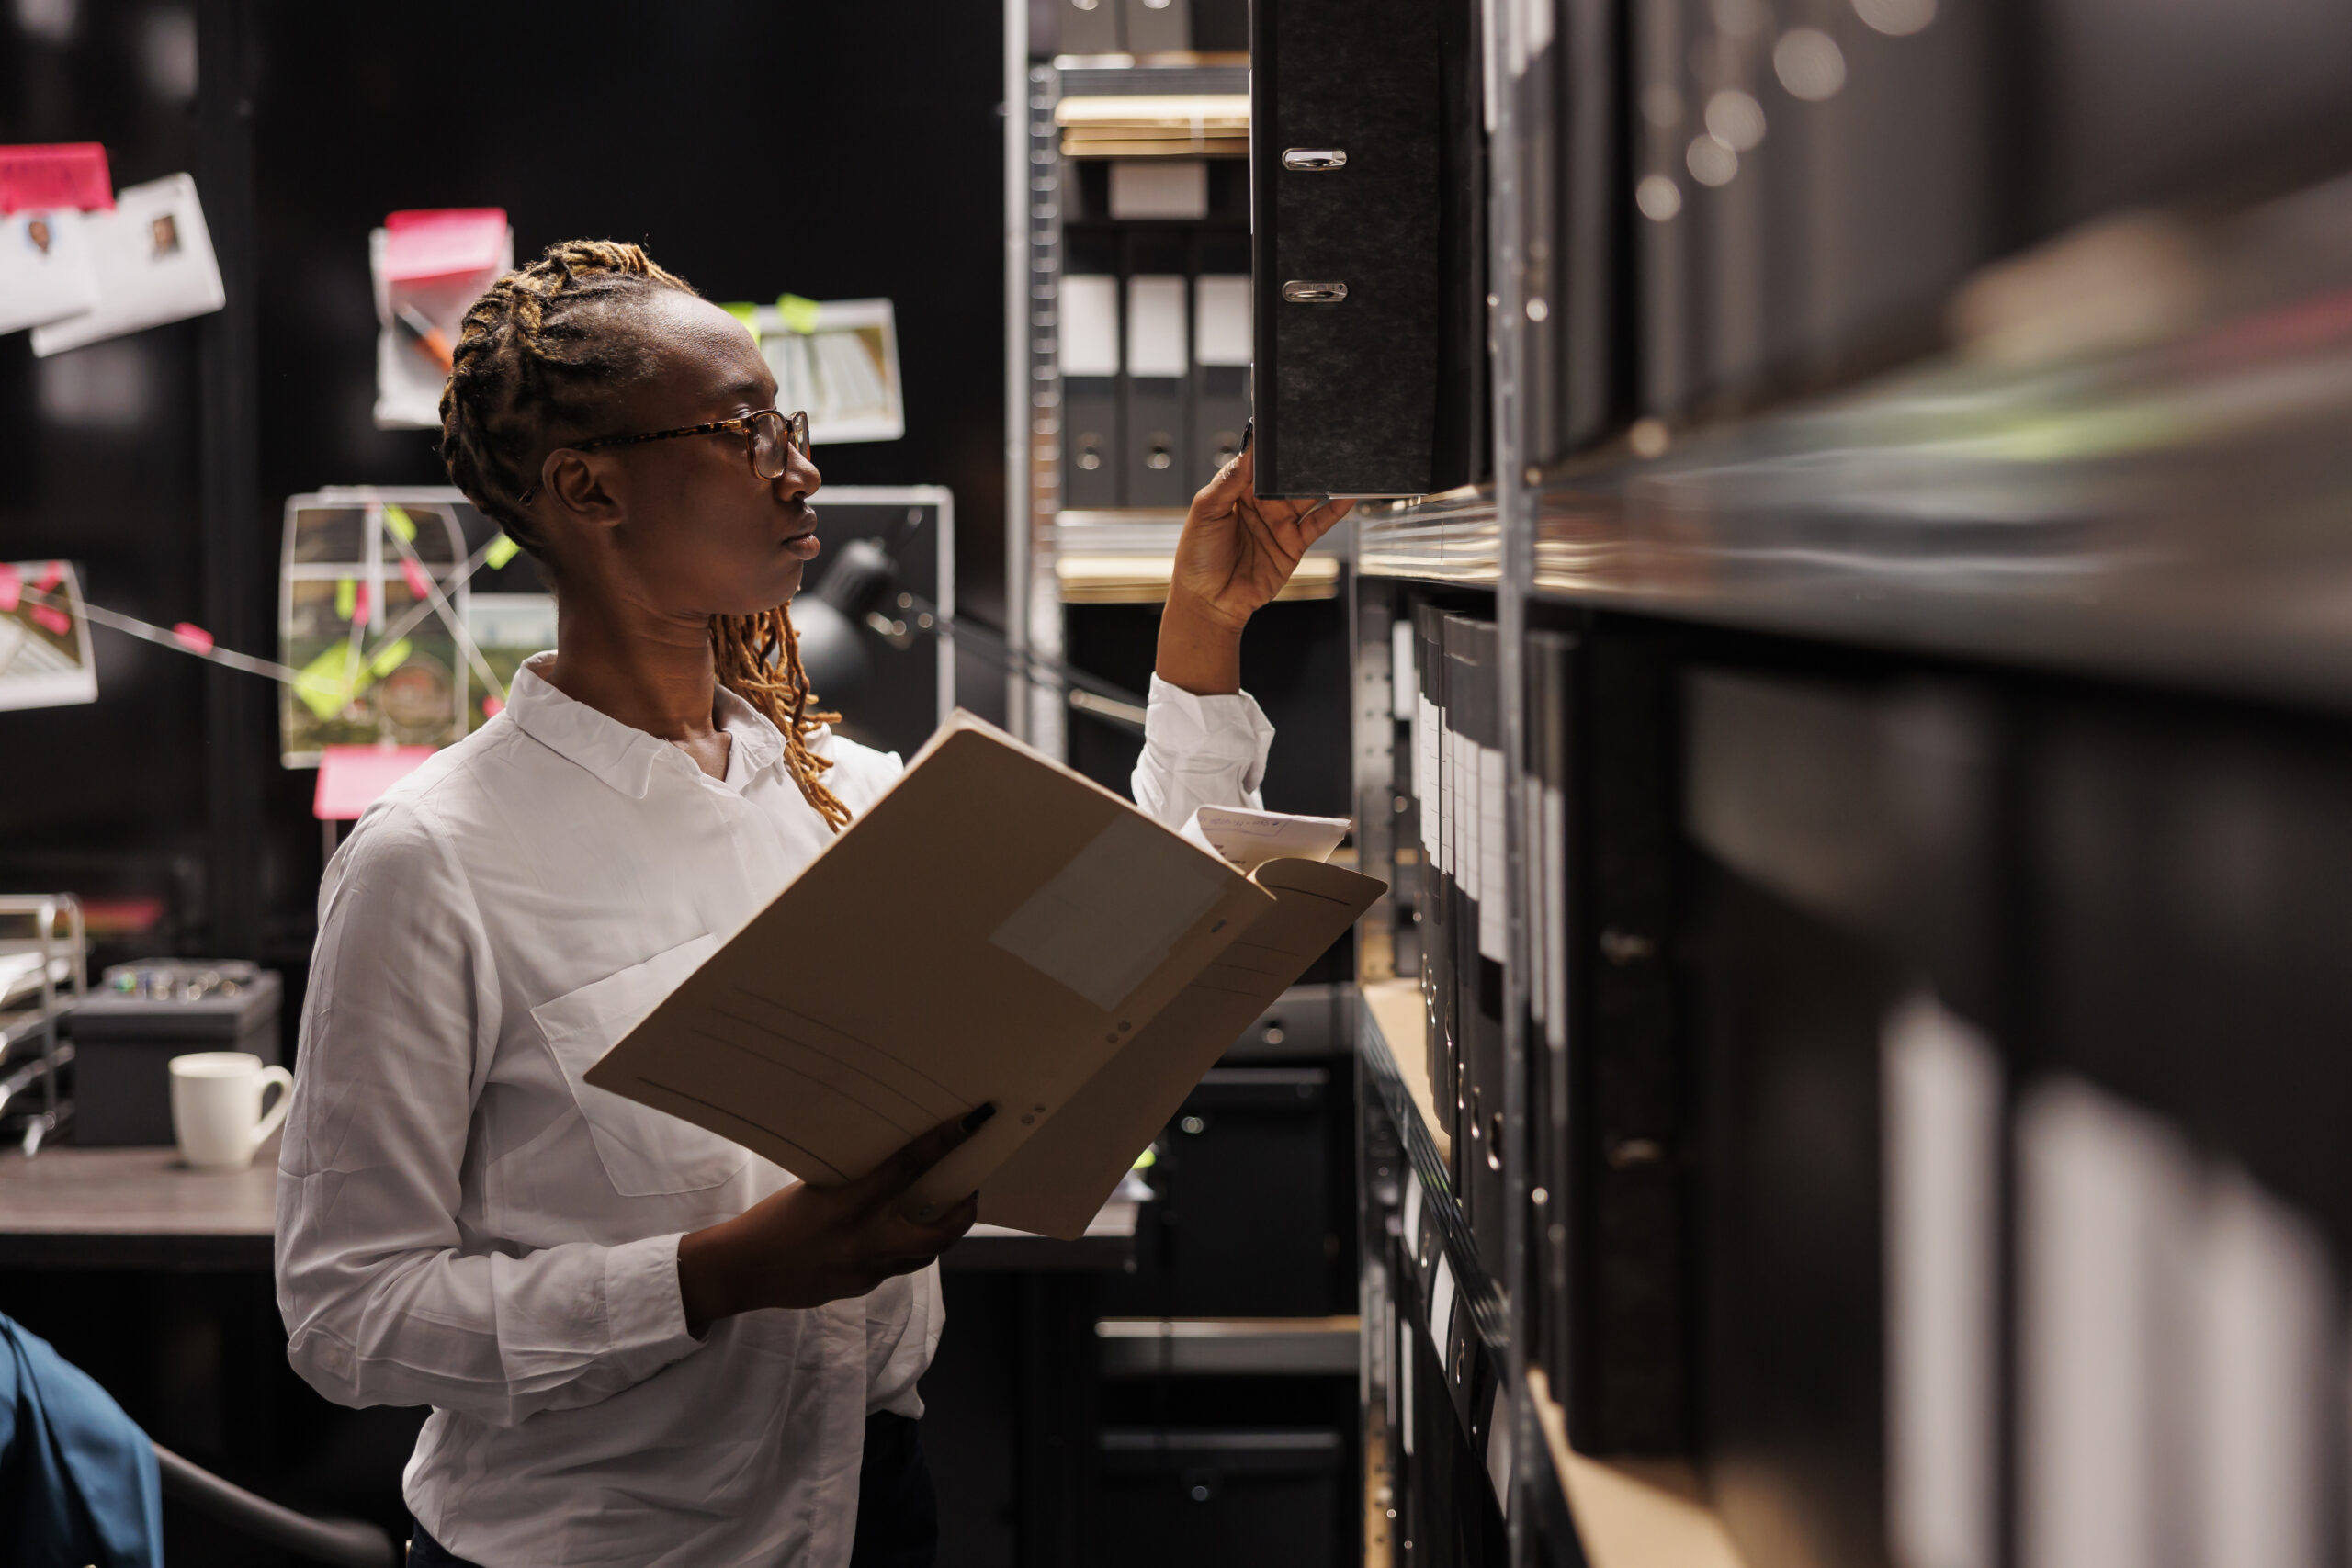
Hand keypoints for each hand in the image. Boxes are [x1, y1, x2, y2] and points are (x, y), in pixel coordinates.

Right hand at [675, 1111, 986, 1332]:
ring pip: (923, 1255)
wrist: (741, 1271)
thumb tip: (894, 1169)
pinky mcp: (859, 1288)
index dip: (943, 1144)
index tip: (971, 1124)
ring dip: (938, 1233)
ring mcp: (865, 1271)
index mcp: (850, 1204)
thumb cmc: (771, 1221)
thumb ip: (856, 1184)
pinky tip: (894, 1233)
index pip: (908, 1167)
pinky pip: (894, 1267)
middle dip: (965, 1212)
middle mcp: (865, 1241)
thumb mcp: (813, 1189)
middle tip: (972, 1189)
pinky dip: (901, 1248)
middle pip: (940, 1234)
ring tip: (942, 1210)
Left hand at [1158, 445, 1353, 695]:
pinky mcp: (1294, 544)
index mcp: (1237, 489)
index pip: (1259, 461)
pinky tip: (1347, 496)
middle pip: (1287, 476)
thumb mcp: (1205, 512)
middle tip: (1320, 443)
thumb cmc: (1197, 558)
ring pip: (1307, 495)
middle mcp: (1261, 503)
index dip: (1272, 447)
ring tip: (1339, 464)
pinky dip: (1335, 510)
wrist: (1210, 602)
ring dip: (1322, 481)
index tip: (1286, 431)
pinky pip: (1318, 522)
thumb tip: (1249, 452)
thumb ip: (1228, 482)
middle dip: (1302, 461)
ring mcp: (1279, 523)